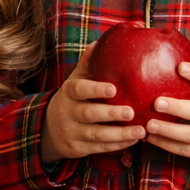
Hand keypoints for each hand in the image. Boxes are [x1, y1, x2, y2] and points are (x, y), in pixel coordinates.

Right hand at [41, 44, 145, 162]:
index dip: (95, 89)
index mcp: (69, 93)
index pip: (79, 90)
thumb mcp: (75, 80)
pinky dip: (117, 145)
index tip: (113, 88)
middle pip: (88, 114)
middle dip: (110, 113)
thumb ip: (88, 62)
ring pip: (96, 135)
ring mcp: (73, 132)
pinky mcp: (78, 149)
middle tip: (131, 111)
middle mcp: (68, 113)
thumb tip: (102, 40)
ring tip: (140, 130)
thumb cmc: (73, 99)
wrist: (49, 129)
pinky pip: (99, 148)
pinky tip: (134, 140)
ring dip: (119, 134)